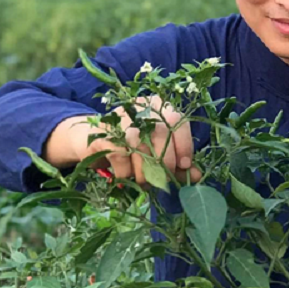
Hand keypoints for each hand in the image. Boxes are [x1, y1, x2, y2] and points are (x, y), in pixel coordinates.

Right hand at [46, 95, 201, 185]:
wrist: (91, 142)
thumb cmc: (131, 149)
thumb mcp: (157, 155)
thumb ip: (178, 164)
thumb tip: (197, 176)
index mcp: (159, 108)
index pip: (177, 121)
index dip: (184, 145)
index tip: (185, 165)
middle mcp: (140, 107)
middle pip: (160, 134)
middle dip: (164, 164)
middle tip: (162, 180)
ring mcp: (119, 117)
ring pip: (140, 146)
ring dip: (144, 172)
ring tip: (143, 181)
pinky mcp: (102, 132)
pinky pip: (120, 155)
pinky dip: (125, 171)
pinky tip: (125, 174)